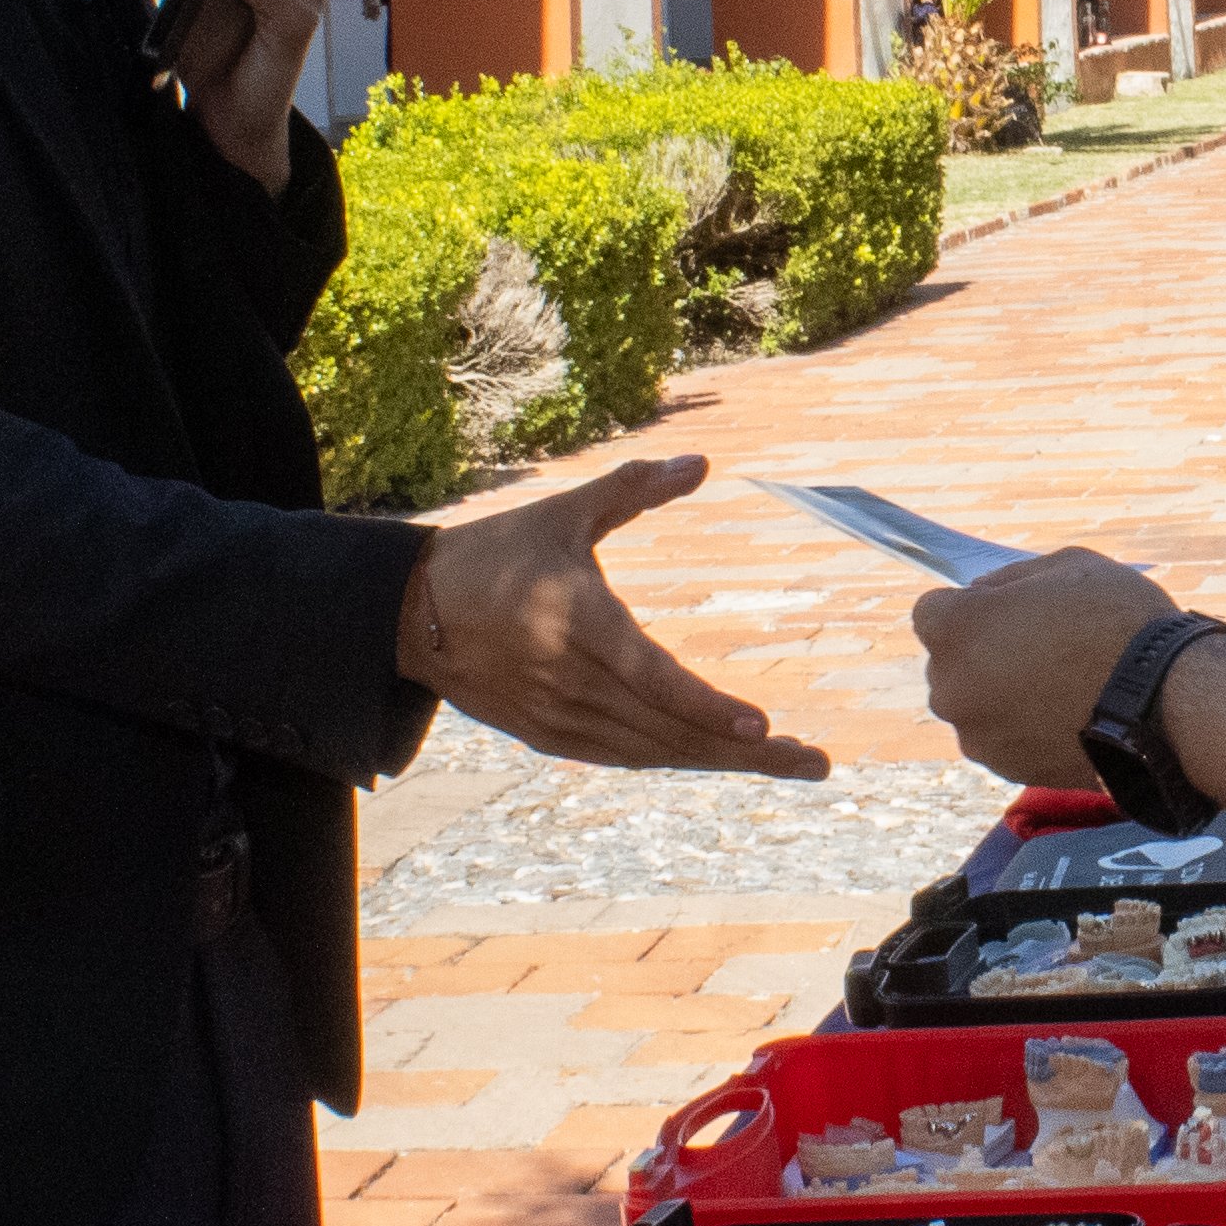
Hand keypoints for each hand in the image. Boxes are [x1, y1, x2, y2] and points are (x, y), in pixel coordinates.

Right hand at [396, 454, 831, 775]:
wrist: (411, 613)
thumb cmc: (495, 552)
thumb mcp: (563, 513)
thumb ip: (634, 489)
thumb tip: (701, 462)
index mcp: (578, 623)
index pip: (655, 678)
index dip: (708, 707)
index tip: (764, 726)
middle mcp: (570, 681)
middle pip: (670, 730)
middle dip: (747, 752)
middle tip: (815, 763)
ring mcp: (557, 717)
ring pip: (653, 752)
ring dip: (721, 762)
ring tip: (786, 764)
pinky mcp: (546, 736)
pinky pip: (623, 757)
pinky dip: (675, 758)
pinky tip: (717, 757)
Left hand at [910, 546, 1178, 789]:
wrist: (1166, 705)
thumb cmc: (1119, 623)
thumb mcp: (1068, 566)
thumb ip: (1011, 579)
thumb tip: (984, 594)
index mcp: (955, 629)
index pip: (931, 610)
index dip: (970, 606)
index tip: (1008, 610)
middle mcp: (950, 688)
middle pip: (950, 663)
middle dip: (981, 653)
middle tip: (1042, 646)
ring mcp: (977, 736)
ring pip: (976, 705)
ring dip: (1002, 694)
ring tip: (1063, 684)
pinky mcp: (1006, 770)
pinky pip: (1004, 739)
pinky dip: (1024, 729)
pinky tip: (1070, 714)